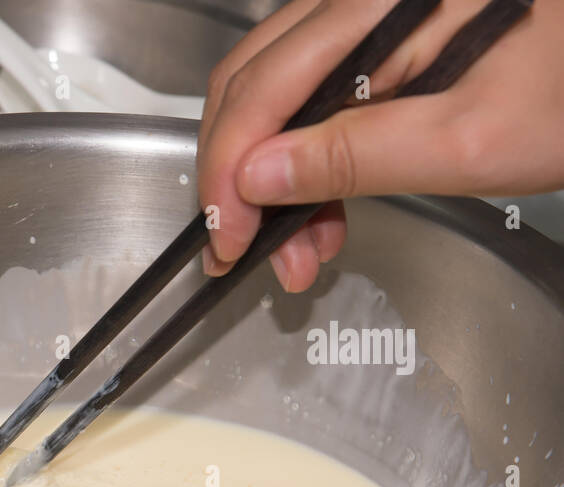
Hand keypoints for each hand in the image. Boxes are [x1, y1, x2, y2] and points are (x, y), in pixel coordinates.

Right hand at [196, 0, 563, 291]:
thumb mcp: (472, 140)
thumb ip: (358, 156)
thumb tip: (259, 178)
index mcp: (377, 5)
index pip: (260, 91)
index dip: (227, 174)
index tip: (228, 239)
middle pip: (251, 85)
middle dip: (238, 179)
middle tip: (250, 250)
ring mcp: (369, 15)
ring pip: (276, 95)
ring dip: (269, 176)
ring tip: (301, 244)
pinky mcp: (383, 38)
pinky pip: (314, 94)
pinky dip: (303, 158)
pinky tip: (322, 205)